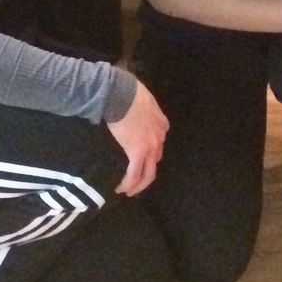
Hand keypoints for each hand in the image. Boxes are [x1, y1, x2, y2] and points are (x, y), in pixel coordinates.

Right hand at [106, 75, 167, 196]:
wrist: (120, 94)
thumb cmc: (127, 91)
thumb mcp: (142, 97)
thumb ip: (142, 106)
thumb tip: (132, 107)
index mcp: (161, 124)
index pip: (159, 143)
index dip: (151, 153)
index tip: (141, 158)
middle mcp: (159, 138)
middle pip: (155, 161)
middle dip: (147, 172)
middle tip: (136, 180)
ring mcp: (150, 147)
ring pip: (148, 173)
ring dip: (139, 184)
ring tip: (129, 191)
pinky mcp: (137, 153)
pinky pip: (134, 174)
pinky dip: (129, 184)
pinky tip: (121, 189)